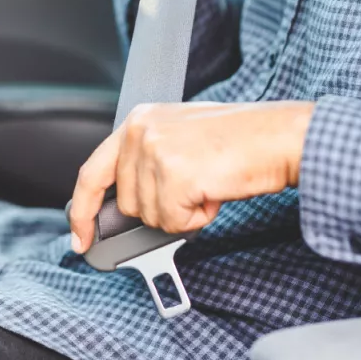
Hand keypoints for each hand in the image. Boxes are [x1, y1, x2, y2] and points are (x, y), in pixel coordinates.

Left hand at [69, 101, 314, 252]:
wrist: (280, 137)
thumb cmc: (240, 141)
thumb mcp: (179, 138)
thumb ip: (147, 163)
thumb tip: (130, 207)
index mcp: (137, 120)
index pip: (92, 173)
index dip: (83, 211)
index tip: (80, 239)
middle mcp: (139, 132)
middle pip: (129, 204)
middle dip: (162, 208)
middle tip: (196, 185)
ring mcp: (154, 152)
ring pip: (152, 217)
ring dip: (183, 212)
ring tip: (209, 183)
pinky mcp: (173, 175)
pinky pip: (174, 223)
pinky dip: (197, 219)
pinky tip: (214, 192)